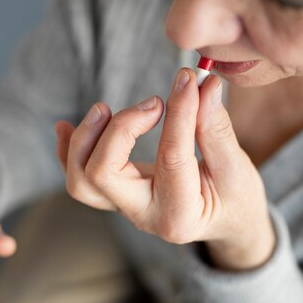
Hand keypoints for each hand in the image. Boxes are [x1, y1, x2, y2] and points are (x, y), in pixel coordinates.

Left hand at [56, 69, 274, 269]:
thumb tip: (203, 84)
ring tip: (104, 108)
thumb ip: (215, 128)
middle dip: (118, 130)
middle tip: (152, 104)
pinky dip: (69, 150)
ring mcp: (125, 208)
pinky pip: (79, 178)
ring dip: (85, 139)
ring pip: (81, 181)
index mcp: (180, 215)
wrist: (226, 222)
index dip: (179, 112)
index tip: (188, 80)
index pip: (170, 157)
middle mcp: (144, 216)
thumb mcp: (236, 167)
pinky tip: (65, 125)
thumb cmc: (236, 198)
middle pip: (102, 175)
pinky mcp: (116, 195)